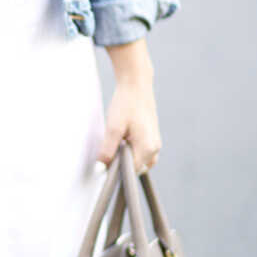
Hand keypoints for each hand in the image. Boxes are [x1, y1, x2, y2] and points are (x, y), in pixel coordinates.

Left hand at [98, 43, 161, 173]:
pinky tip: (123, 138)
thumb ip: (108, 149)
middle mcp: (155, 148)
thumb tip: (101, 167)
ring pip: (140, 161)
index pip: (131, 171)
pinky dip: (132, 151)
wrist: (136, 84)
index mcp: (148, 148)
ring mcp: (156, 142)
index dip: (117, 170)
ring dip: (128, 158)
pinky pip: (143, 153)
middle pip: (137, 168)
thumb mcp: (113, 127)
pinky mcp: (152, 137)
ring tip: (118, 142)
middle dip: (123, 164)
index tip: (106, 161)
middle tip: (111, 149)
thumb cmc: (126, 104)